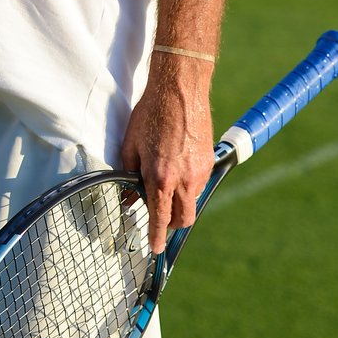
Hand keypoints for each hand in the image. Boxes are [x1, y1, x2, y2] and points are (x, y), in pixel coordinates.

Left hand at [119, 56, 215, 253]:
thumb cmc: (150, 115)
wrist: (179, 89)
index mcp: (161, 178)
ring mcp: (200, 171)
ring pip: (192, 201)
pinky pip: (199, 183)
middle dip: (171, 224)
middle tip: (160, 219)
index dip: (156, 236)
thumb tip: (129, 197)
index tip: (154, 248)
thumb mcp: (129, 146)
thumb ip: (128, 176)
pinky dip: (188, 185)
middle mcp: (184, 179)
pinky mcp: (209, 160)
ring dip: (180, 202)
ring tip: (165, 184)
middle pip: (183, 218)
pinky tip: (177, 168)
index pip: (160, 218)